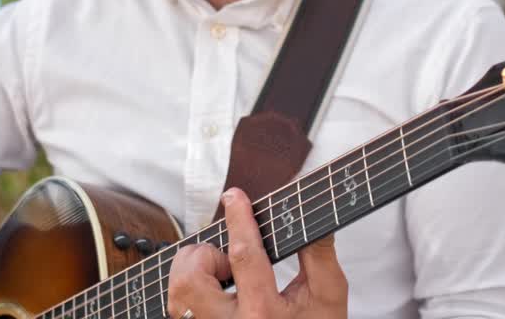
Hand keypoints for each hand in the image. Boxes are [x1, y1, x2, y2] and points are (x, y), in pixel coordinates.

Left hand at [167, 188, 347, 318]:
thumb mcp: (328, 298)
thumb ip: (319, 255)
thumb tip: (309, 215)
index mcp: (264, 316)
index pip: (245, 256)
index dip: (239, 220)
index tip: (235, 197)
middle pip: (190, 280)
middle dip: (204, 256)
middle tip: (227, 262)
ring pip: (177, 295)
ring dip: (195, 273)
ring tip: (224, 279)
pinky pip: (179, 310)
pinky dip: (192, 292)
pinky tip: (217, 294)